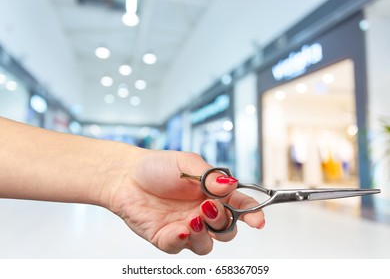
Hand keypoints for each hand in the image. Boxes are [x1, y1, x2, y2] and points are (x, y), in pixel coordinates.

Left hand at [106, 148, 264, 254]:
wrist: (125, 176)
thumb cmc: (157, 166)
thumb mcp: (186, 163)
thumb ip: (210, 176)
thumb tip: (232, 184)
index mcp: (212, 194)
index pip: (239, 206)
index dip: (252, 213)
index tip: (257, 220)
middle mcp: (202, 213)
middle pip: (227, 229)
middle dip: (224, 222)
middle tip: (209, 207)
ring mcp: (186, 227)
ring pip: (208, 244)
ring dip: (205, 234)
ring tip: (192, 217)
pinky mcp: (167, 237)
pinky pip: (181, 247)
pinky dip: (182, 240)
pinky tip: (178, 227)